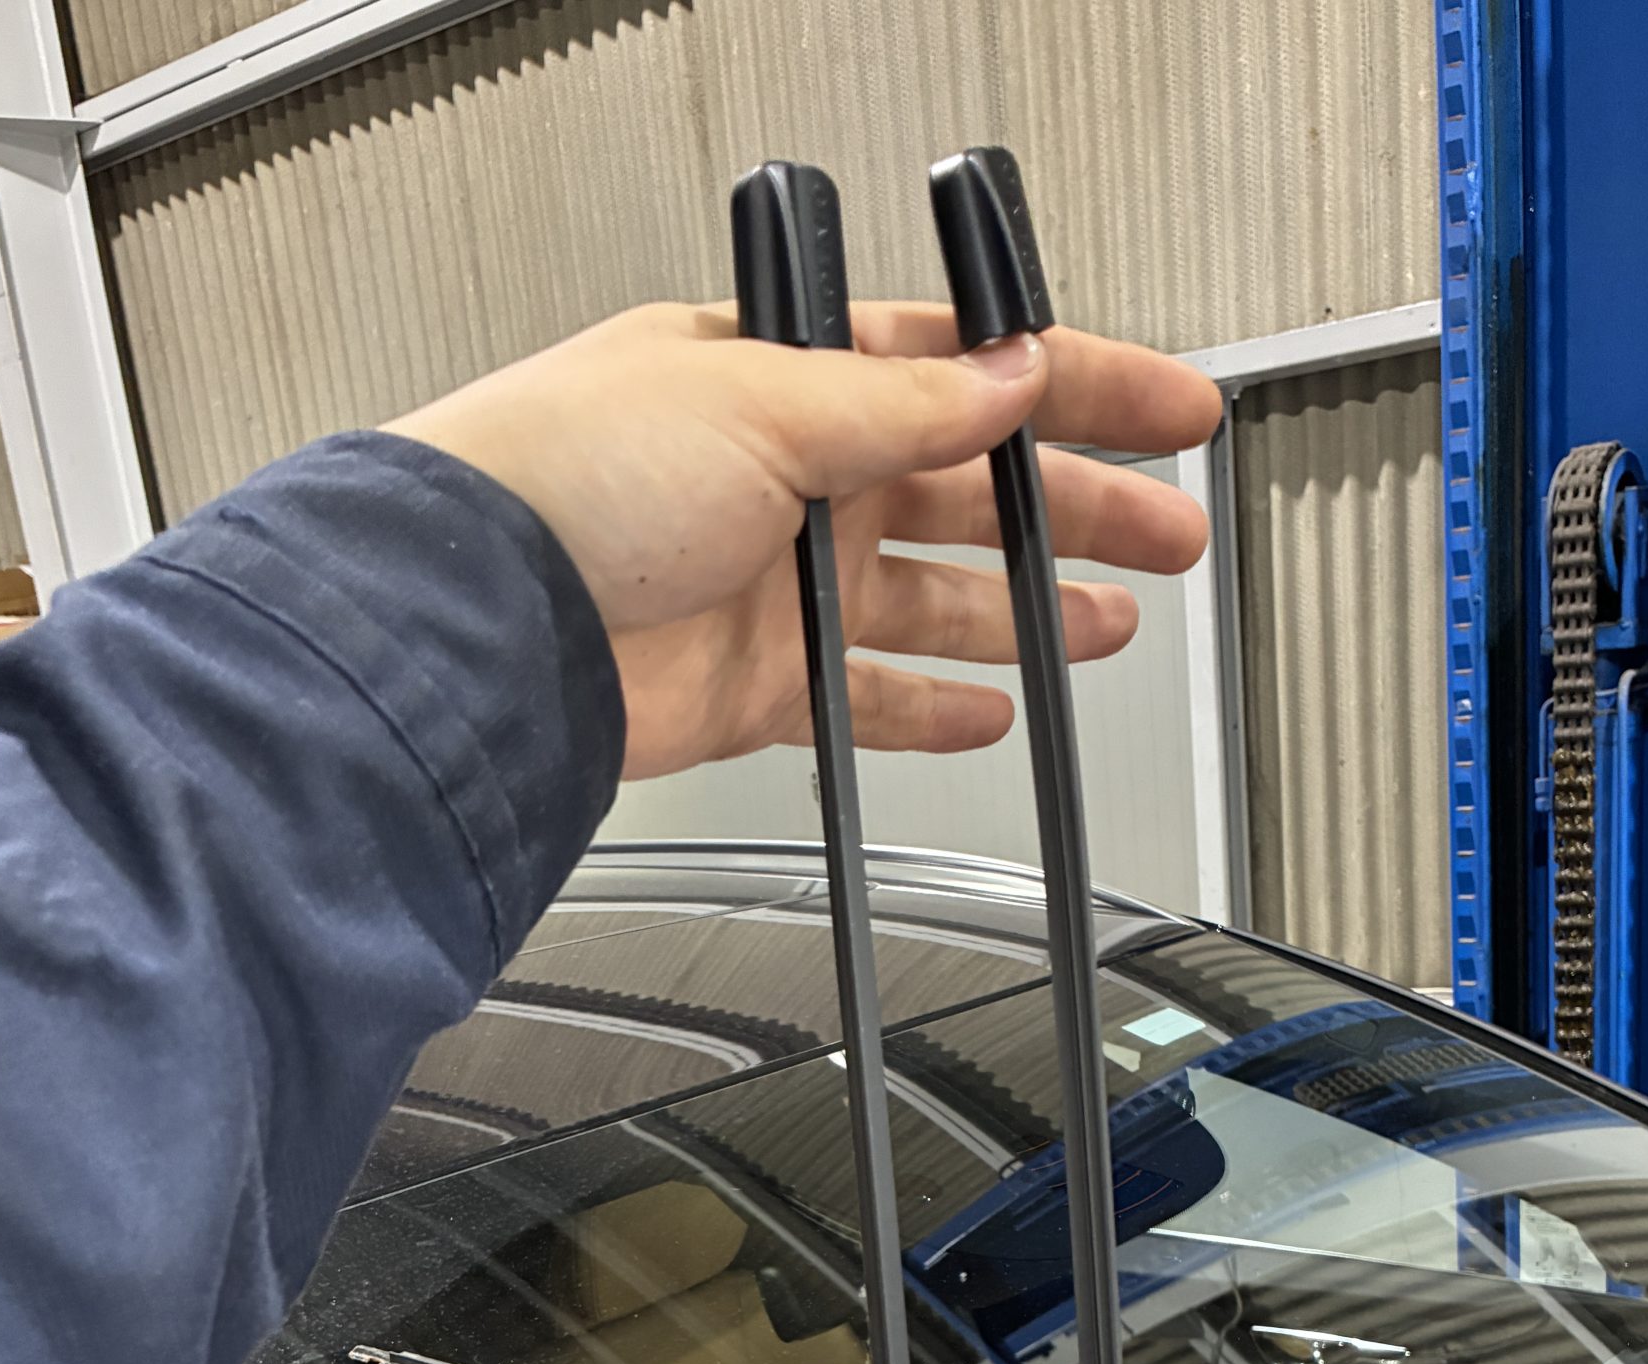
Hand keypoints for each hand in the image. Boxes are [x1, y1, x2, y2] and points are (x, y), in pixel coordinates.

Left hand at [395, 301, 1222, 780]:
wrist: (481, 625)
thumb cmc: (564, 477)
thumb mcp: (763, 403)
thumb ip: (901, 404)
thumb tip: (1008, 374)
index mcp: (789, 376)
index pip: (964, 372)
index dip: (1075, 388)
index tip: (1164, 409)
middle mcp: (784, 474)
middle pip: (969, 491)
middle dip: (1078, 510)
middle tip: (1166, 531)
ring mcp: (773, 584)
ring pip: (934, 599)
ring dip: (1025, 612)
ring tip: (1106, 624)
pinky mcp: (756, 685)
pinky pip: (870, 698)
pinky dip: (931, 706)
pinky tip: (990, 707)